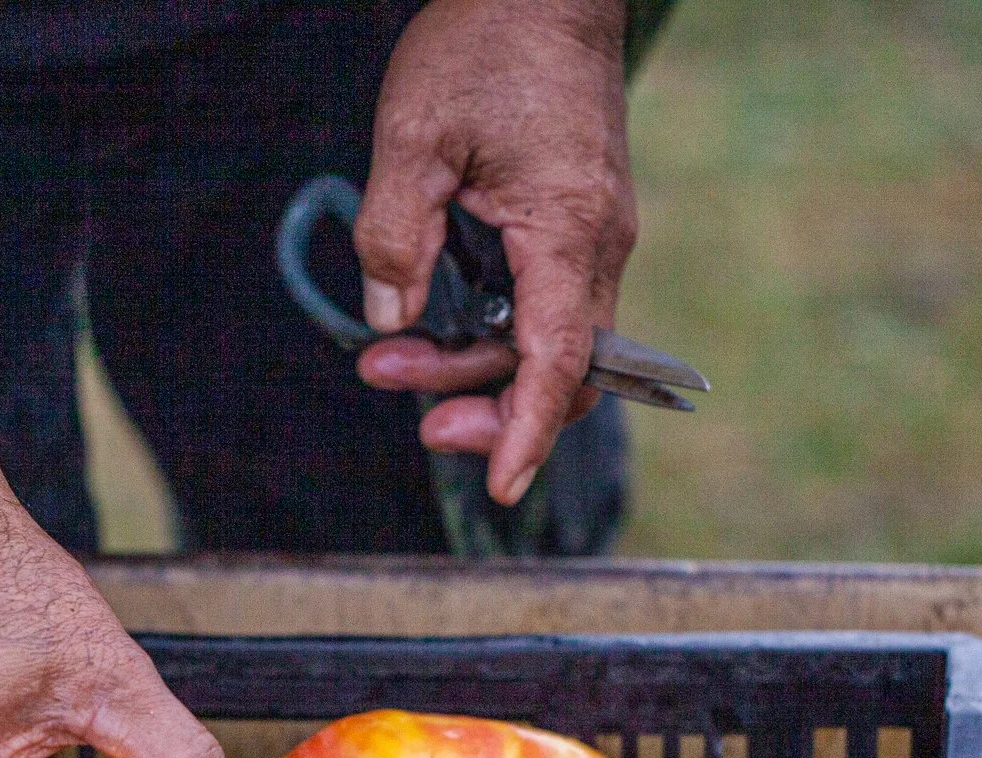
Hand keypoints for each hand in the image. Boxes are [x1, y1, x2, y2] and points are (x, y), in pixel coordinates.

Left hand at [351, 0, 635, 503]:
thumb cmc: (485, 43)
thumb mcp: (413, 136)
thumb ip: (397, 234)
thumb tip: (390, 319)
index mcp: (567, 231)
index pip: (558, 364)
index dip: (525, 433)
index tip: (500, 489)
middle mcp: (597, 244)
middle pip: (556, 370)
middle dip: (480, 405)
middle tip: (400, 406)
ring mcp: (592, 235)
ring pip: (545, 341)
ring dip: (471, 364)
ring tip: (385, 361)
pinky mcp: (574, 223)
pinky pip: (544, 305)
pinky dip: (493, 331)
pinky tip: (434, 326)